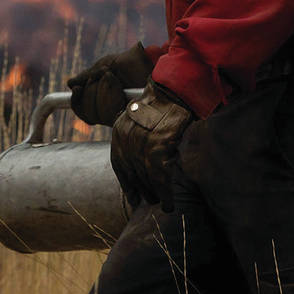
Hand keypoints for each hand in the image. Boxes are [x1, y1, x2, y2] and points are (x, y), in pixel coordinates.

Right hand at [68, 43, 155, 125]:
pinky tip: (116, 83)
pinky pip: (108, 112)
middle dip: (91, 89)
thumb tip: (70, 84)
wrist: (146, 60)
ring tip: (112, 76)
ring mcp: (118, 115)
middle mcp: (108, 111)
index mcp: (100, 100)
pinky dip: (109, 92)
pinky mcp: (128, 116)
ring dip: (101, 89)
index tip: (76, 89)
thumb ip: (87, 76)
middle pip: (87, 112)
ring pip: (96, 113)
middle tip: (103, 74)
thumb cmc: (128, 63)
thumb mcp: (104, 66)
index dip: (76, 102)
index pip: (82, 110)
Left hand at [110, 85, 194, 210]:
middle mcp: (126, 139)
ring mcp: (140, 144)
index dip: (127, 183)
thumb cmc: (162, 102)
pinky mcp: (156, 147)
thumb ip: (137, 134)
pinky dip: (166, 193)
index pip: (119, 164)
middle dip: (143, 189)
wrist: (174, 89)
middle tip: (152, 199)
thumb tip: (142, 157)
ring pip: (147, 178)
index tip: (133, 196)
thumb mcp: (140, 116)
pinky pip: (161, 177)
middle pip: (133, 173)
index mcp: (119, 131)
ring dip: (155, 194)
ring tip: (163, 204)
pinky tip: (170, 203)